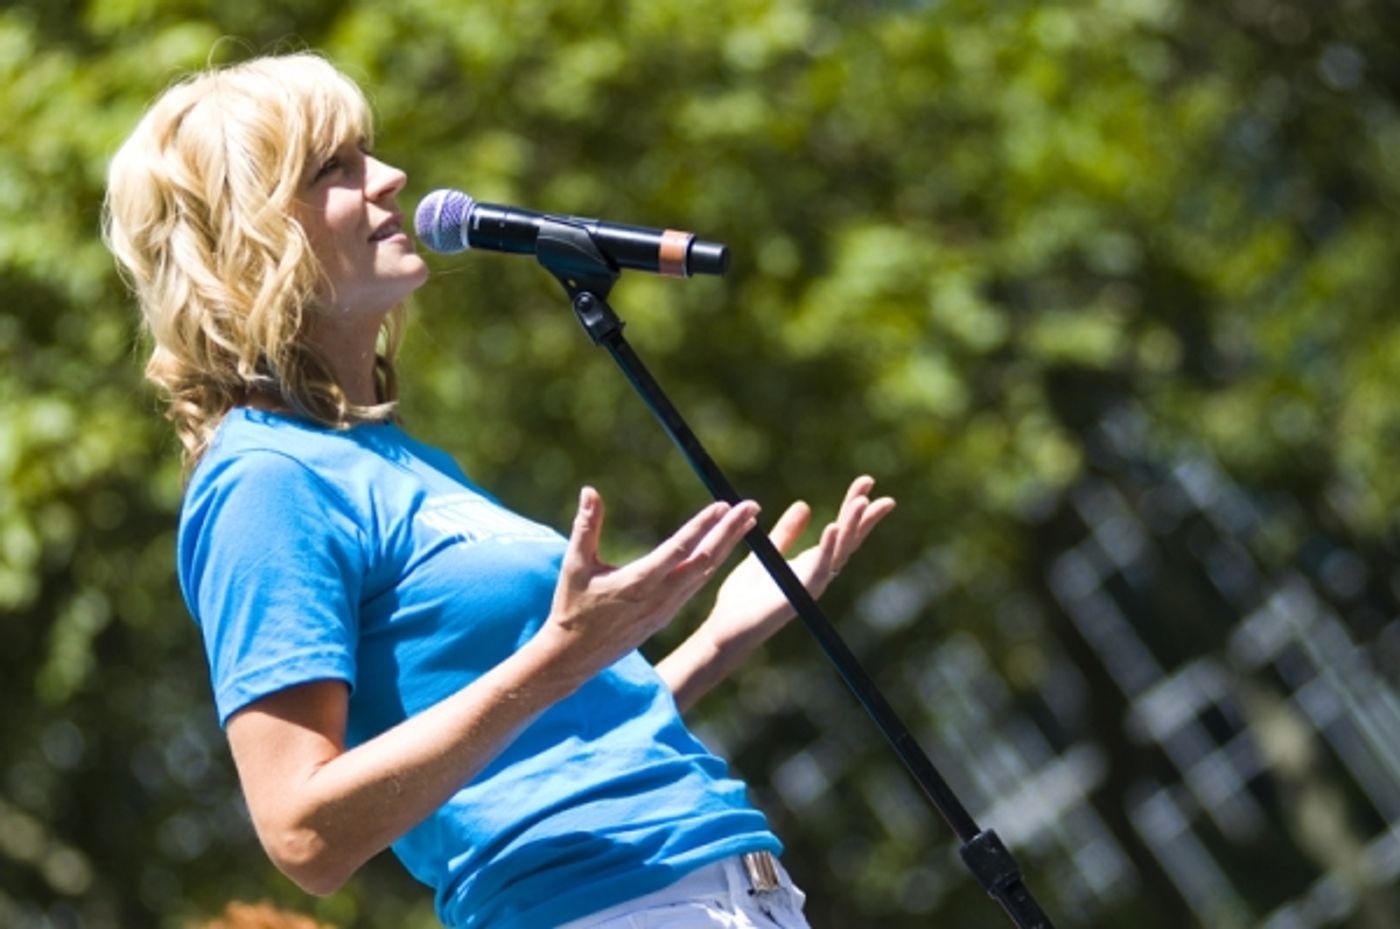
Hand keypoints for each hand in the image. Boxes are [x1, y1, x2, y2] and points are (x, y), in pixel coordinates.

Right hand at [537, 486, 759, 685]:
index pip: (679, 549)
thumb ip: (586, 527)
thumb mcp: (575, 565)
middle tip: (752, 506)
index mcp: (639, 582)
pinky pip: (697, 585)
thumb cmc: (572, 608)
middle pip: (705, 559)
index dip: (702, 526)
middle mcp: (660, 596)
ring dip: (728, 545)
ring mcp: (667, 608)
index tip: (723, 505)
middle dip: (730, 532)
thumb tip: (590, 491)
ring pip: (706, 572)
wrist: (575, 657)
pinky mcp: (666, 614)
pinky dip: (713, 563)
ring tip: (748, 522)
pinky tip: (723, 548)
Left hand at [703, 475, 894, 653]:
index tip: (866, 482)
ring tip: (862, 502)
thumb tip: (804, 504)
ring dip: (851, 526)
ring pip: (839, 551)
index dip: (853, 506)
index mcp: (811, 563)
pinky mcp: (799, 595)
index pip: (840, 530)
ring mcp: (812, 585)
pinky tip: (833, 527)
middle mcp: (818, 574)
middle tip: (870, 482)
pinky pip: (818, 568)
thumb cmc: (744, 596)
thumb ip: (786, 532)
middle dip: (862, 512)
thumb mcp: (768, 552)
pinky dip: (826, 548)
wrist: (726, 626)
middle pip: (847, 538)